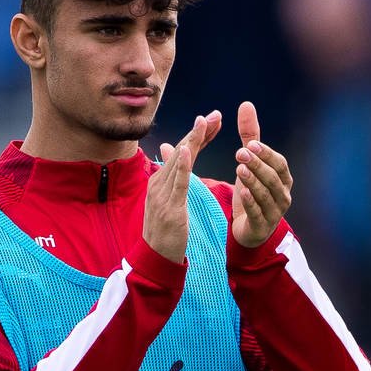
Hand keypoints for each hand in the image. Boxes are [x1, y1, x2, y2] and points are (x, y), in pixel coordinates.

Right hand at [143, 111, 220, 262]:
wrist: (157, 256)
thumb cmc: (165, 229)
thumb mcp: (168, 199)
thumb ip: (172, 176)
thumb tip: (169, 151)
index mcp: (161, 180)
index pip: (182, 151)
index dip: (197, 135)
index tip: (212, 120)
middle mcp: (159, 182)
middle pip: (181, 150)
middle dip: (198, 132)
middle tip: (214, 114)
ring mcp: (162, 193)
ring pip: (180, 161)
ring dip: (193, 140)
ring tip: (204, 122)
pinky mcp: (170, 206)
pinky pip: (178, 182)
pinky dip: (183, 164)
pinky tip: (188, 149)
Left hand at [232, 100, 292, 248]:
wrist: (250, 228)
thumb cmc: (254, 191)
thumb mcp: (251, 162)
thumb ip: (249, 136)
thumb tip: (246, 104)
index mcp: (283, 179)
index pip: (279, 164)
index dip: (266, 154)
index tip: (250, 144)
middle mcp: (283, 195)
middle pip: (273, 178)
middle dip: (258, 165)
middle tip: (240, 153)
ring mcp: (274, 212)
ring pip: (266, 195)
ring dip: (253, 181)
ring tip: (239, 169)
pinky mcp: (262, 225)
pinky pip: (258, 213)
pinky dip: (251, 202)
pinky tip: (241, 191)